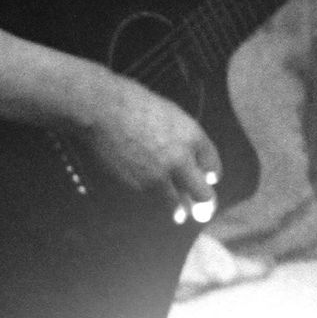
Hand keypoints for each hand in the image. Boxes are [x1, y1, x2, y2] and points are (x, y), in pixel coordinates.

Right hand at [84, 73, 221, 226]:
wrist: (104, 110)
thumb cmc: (133, 102)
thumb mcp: (169, 114)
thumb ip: (182, 137)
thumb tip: (187, 157)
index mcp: (192, 136)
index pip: (212, 165)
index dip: (211, 174)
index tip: (208, 179)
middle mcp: (181, 159)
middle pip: (203, 194)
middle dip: (204, 203)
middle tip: (203, 209)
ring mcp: (160, 175)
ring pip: (177, 204)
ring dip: (180, 210)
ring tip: (180, 215)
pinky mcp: (139, 185)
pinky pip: (151, 194)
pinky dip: (151, 193)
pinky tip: (147, 187)